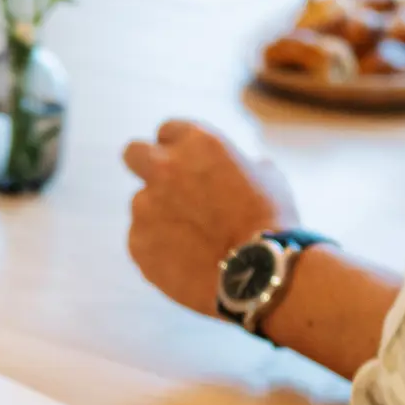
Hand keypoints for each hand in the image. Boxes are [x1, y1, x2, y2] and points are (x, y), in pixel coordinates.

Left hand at [124, 121, 299, 316]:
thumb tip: (239, 168)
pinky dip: (158, 247)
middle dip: (145, 165)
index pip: (168, 130)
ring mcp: (145, 206)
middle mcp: (163, 168)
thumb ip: (239, 165)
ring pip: (141, 204)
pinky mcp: (136, 242)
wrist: (257, 273)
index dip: (178, 149)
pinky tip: (186, 261)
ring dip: (159, 215)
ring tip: (193, 241)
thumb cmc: (270, 222)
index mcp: (197, 143)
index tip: (187, 165)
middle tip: (164, 187)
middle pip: (133, 153)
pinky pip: (142, 239)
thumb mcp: (268, 176)